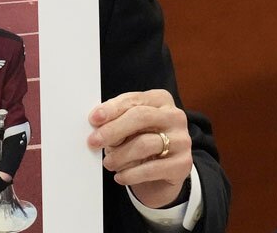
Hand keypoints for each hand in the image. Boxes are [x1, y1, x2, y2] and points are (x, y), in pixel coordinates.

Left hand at [87, 89, 190, 208]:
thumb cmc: (142, 144)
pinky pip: (151, 169)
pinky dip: (131, 174)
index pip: (134, 100)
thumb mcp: (130, 129)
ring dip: (120, 155)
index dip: (112, 109)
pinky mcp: (182, 164)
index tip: (94, 119)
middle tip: (94, 142)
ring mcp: (181, 140)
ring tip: (109, 163)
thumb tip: (97, 126)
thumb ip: (117, 123)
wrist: (163, 175)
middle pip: (141, 117)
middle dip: (113, 129)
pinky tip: (121, 176)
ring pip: (144, 144)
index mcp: (161, 100)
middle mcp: (175, 117)